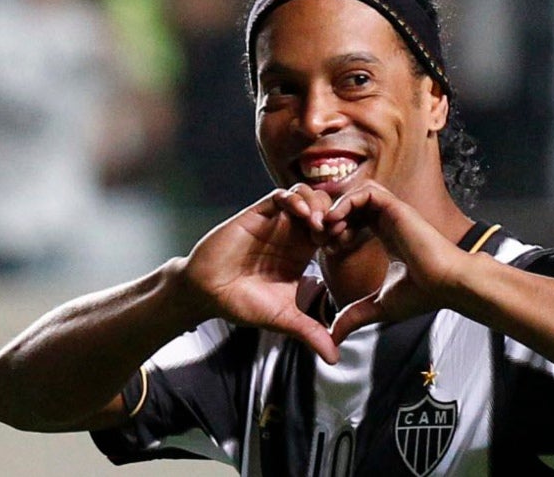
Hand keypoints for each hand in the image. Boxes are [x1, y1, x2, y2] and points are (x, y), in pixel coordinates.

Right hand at [177, 184, 338, 363]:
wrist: (207, 294)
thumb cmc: (244, 304)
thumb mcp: (284, 319)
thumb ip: (310, 332)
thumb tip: (335, 359)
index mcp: (303, 252)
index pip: (333, 231)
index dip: (345, 233)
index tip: (347, 246)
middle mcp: (292, 234)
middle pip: (325, 207)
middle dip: (336, 214)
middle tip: (337, 233)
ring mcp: (275, 222)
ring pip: (306, 195)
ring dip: (318, 204)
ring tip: (320, 225)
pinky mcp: (257, 214)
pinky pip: (281, 195)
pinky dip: (296, 199)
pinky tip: (302, 215)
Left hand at [324, 182, 469, 344]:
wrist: (447, 286)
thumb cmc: (423, 295)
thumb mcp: (379, 305)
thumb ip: (354, 315)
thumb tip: (333, 337)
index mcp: (386, 236)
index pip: (354, 221)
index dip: (335, 232)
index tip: (327, 251)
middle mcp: (389, 221)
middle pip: (351, 205)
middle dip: (330, 218)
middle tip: (318, 238)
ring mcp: (393, 212)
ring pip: (356, 194)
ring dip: (336, 208)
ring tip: (325, 229)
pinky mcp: (397, 207)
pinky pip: (366, 192)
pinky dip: (346, 203)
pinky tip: (335, 222)